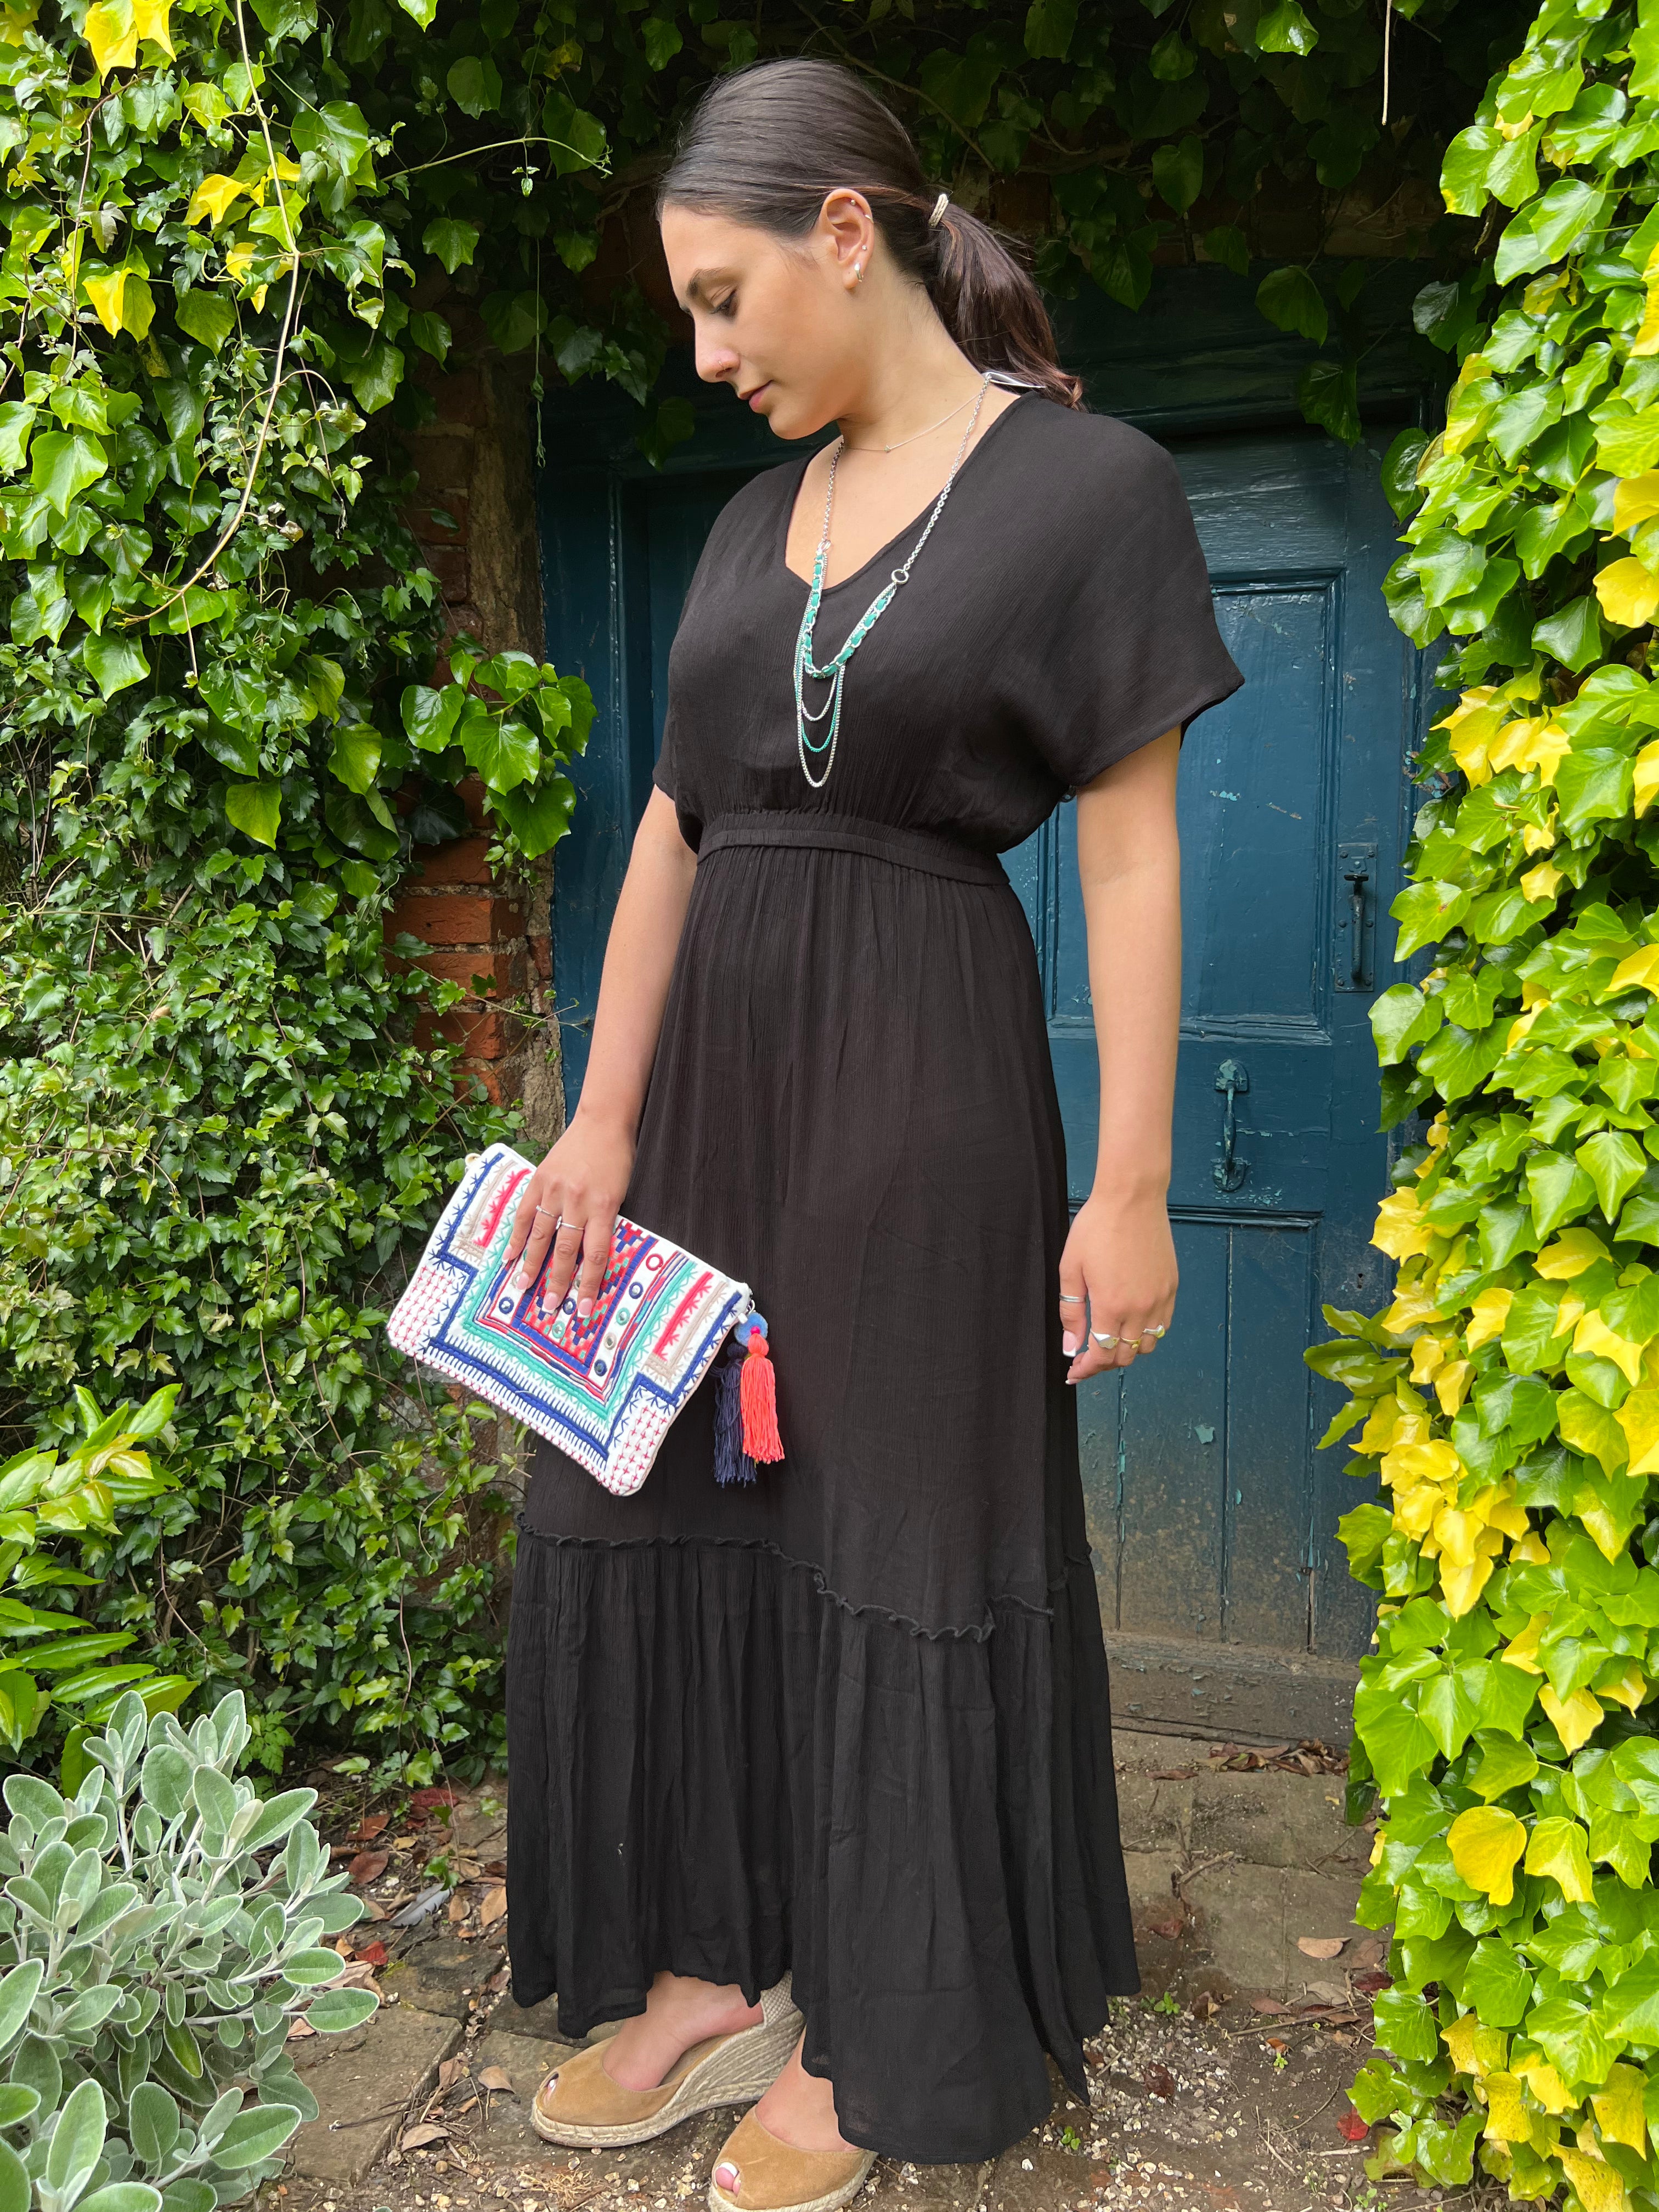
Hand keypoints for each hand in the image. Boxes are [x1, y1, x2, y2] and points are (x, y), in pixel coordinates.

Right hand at [502, 1112, 636, 1319]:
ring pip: (541, 1234)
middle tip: (548, 1307)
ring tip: (522, 1287)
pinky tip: (510, 1256)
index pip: (595, 1255)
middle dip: (556, 1281)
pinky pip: (525, 1212)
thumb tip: (589, 1259)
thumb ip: (606, 1222)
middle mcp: (579, 1201)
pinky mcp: (540, 1178)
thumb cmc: (619, 1159)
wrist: (603, 1121)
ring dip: (531, 1264)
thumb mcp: (622, 1193)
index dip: (588, 1285)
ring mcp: (555, 1189)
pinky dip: (517, 1236)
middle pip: (565, 1250)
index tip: (583, 1310)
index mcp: (606, 1207)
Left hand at [1058, 1188, 1176, 1383]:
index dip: (1086, 1369)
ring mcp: (1160, 1299)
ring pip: (1147, 1345)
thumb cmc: (1097, 1227)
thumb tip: (1071, 1347)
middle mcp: (1141, 1308)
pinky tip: (1131, 1323)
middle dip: (1104, 1363)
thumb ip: (1071, 1312)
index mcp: (1112, 1306)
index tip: (1074, 1372)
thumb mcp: (1071, 1269)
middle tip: (1086, 1358)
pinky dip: (1147, 1333)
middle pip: (1125, 1356)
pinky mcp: (1172, 1287)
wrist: (1132, 1197)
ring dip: (1127, 1351)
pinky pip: (1163, 1325)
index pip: (1101, 1355)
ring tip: (1109, 1341)